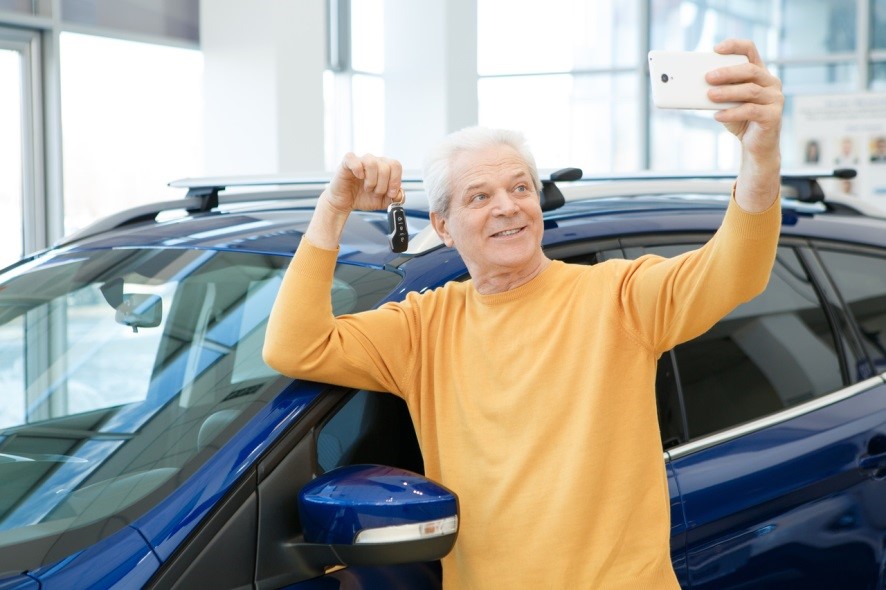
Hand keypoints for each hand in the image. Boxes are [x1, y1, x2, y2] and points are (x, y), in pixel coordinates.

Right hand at [325, 152, 403, 212]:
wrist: (345, 202)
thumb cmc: (363, 198)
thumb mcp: (383, 201)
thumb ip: (395, 198)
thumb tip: (400, 194)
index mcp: (384, 167)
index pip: (396, 166)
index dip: (395, 181)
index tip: (390, 193)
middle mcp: (374, 161)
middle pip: (386, 166)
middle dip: (383, 185)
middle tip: (376, 193)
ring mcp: (361, 160)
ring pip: (372, 163)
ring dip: (371, 181)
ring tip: (367, 188)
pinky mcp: (348, 162)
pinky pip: (355, 161)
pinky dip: (358, 171)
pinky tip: (358, 178)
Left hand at [707, 39, 783, 161]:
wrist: (755, 145)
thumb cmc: (739, 119)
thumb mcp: (727, 101)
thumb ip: (719, 90)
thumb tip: (695, 86)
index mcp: (759, 73)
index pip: (750, 50)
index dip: (734, 46)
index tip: (716, 49)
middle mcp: (771, 82)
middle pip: (750, 70)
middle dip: (728, 72)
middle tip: (708, 77)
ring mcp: (775, 98)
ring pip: (750, 90)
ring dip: (728, 92)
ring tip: (710, 96)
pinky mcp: (773, 116)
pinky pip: (751, 111)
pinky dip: (732, 112)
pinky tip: (717, 115)